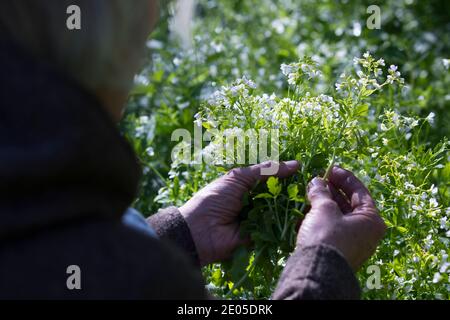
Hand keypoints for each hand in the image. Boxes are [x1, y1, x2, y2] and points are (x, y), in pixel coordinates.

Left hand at [179, 160, 298, 265]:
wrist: (199, 230)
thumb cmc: (215, 198)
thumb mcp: (239, 178)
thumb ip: (266, 170)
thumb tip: (295, 165)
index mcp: (247, 186)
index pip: (272, 179)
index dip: (286, 176)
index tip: (305, 171)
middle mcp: (254, 202)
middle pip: (278, 196)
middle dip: (291, 192)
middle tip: (309, 187)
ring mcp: (257, 220)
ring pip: (280, 212)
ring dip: (290, 208)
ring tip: (308, 201)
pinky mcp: (260, 237)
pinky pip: (276, 230)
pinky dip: (286, 226)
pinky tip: (301, 218)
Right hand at [297, 166, 385, 270]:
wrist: (317, 271)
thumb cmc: (327, 235)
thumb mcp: (324, 209)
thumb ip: (321, 192)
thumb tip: (316, 182)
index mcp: (372, 219)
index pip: (360, 191)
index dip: (344, 177)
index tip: (329, 169)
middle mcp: (367, 232)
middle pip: (350, 203)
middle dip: (332, 191)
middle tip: (318, 181)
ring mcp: (354, 243)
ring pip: (339, 216)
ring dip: (325, 204)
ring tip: (311, 193)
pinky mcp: (340, 250)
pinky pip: (332, 228)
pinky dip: (322, 218)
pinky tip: (308, 211)